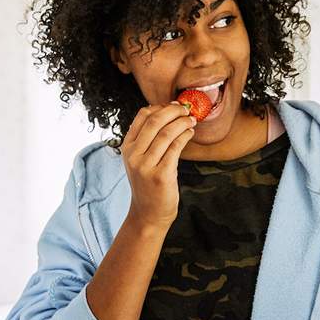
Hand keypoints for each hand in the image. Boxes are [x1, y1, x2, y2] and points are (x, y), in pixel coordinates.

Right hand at [120, 103, 195, 228]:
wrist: (148, 213)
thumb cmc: (148, 184)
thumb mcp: (140, 160)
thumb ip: (147, 140)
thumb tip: (168, 113)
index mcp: (127, 147)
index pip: (142, 116)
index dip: (160, 107)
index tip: (174, 106)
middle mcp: (133, 155)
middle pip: (155, 121)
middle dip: (174, 112)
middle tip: (187, 110)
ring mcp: (146, 165)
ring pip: (167, 133)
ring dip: (182, 123)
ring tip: (191, 121)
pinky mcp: (161, 175)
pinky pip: (175, 148)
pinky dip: (185, 136)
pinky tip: (190, 133)